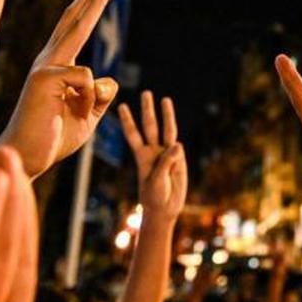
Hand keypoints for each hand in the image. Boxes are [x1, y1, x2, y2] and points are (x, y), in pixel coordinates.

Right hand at [0, 0, 119, 177]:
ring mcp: (44, 66)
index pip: (76, 27)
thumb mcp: (87, 114)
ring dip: (93, 21)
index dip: (90, 3)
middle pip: (75, 18)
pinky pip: (87, 78)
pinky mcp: (44, 78)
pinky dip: (90, 100)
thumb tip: (108, 80)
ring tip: (101, 7)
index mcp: (57, 66)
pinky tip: (76, 113)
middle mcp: (48, 60)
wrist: (27, 158)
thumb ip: (99, 95)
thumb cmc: (52, 137)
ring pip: (78, 34)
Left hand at [119, 92, 187, 219]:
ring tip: (165, 99)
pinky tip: (176, 145)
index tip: (122, 106)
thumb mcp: (156, 180)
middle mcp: (153, 151)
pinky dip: (176, 144)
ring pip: (166, 130)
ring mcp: (166, 153)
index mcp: (141, 156)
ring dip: (166, 115)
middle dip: (147, 110)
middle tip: (146, 93)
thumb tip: (178, 144)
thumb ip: (166, 162)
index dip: (128, 120)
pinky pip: (177, 147)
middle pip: (149, 126)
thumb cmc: (155, 196)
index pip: (133, 134)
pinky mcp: (179, 159)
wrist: (164, 208)